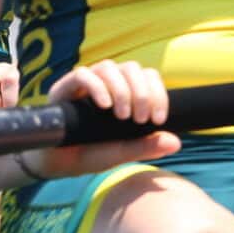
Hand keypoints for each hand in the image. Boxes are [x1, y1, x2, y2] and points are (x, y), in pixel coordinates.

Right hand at [29, 59, 178, 177]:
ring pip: (108, 67)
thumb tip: (176, 141)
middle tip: (140, 119)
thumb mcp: (121, 153)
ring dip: (121, 89)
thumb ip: (145, 146)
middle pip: (131, 68)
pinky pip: (82, 75)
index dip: (157, 92)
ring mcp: (84, 84)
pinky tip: (103, 106)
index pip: (146, 76)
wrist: (57, 165)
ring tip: (122, 116)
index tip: (158, 118)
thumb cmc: (89, 154)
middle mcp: (105, 83)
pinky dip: (97, 87)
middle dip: (141, 92)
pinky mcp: (63, 88)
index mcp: (123, 93)